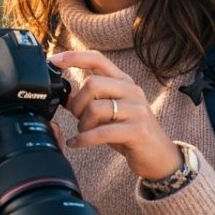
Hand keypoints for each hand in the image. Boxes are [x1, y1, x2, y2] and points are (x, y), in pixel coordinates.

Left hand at [50, 50, 182, 180]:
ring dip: (82, 124)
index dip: (74, 57)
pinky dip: (83, 139)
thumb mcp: (110, 111)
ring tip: (83, 133)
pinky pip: (102, 132)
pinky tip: (76, 143)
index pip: (97, 59)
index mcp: (123, 81)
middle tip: (77, 118)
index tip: (54, 60)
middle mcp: (132, 91)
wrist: (160, 157)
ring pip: (95, 108)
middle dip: (77, 103)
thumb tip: (65, 93)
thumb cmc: (129, 132)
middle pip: (92, 83)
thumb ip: (91, 99)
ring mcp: (137, 110)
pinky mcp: (137, 131)